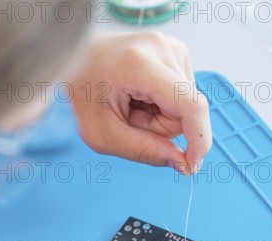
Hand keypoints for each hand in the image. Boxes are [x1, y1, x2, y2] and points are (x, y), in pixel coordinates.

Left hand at [72, 31, 211, 173]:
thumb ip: (144, 151)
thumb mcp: (103, 135)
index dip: (199, 139)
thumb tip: (183, 164)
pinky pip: (181, 96)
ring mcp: (169, 45)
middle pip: (185, 112)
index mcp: (138, 64)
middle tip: (128, 118)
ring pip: (185, 106)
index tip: (192, 164)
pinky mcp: (174, 51)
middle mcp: (160, 47)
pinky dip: (161, 103)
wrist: (73, 60)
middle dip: (160, 128)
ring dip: (159, 115)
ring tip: (131, 103)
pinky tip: (139, 94)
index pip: (190, 105)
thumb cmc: (81, 95)